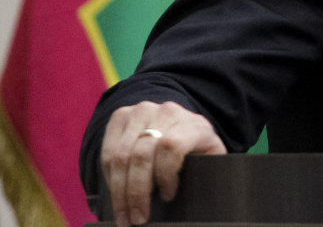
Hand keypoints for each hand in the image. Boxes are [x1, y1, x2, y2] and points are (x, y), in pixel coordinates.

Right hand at [100, 101, 226, 226]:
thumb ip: (206, 172)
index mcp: (194, 124)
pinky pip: (108, 151)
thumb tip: (198, 201)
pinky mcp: (122, 115)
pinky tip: (117, 193)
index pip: (171, 146)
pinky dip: (109, 177)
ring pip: (120, 156)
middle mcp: (167, 112)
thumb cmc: (198, 150)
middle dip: (136, 193)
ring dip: (118, 191)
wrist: (183, 123)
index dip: (165, 174)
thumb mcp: (210, 159)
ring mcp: (142, 111)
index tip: (167, 197)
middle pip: (141, 155)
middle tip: (136, 220)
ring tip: (123, 215)